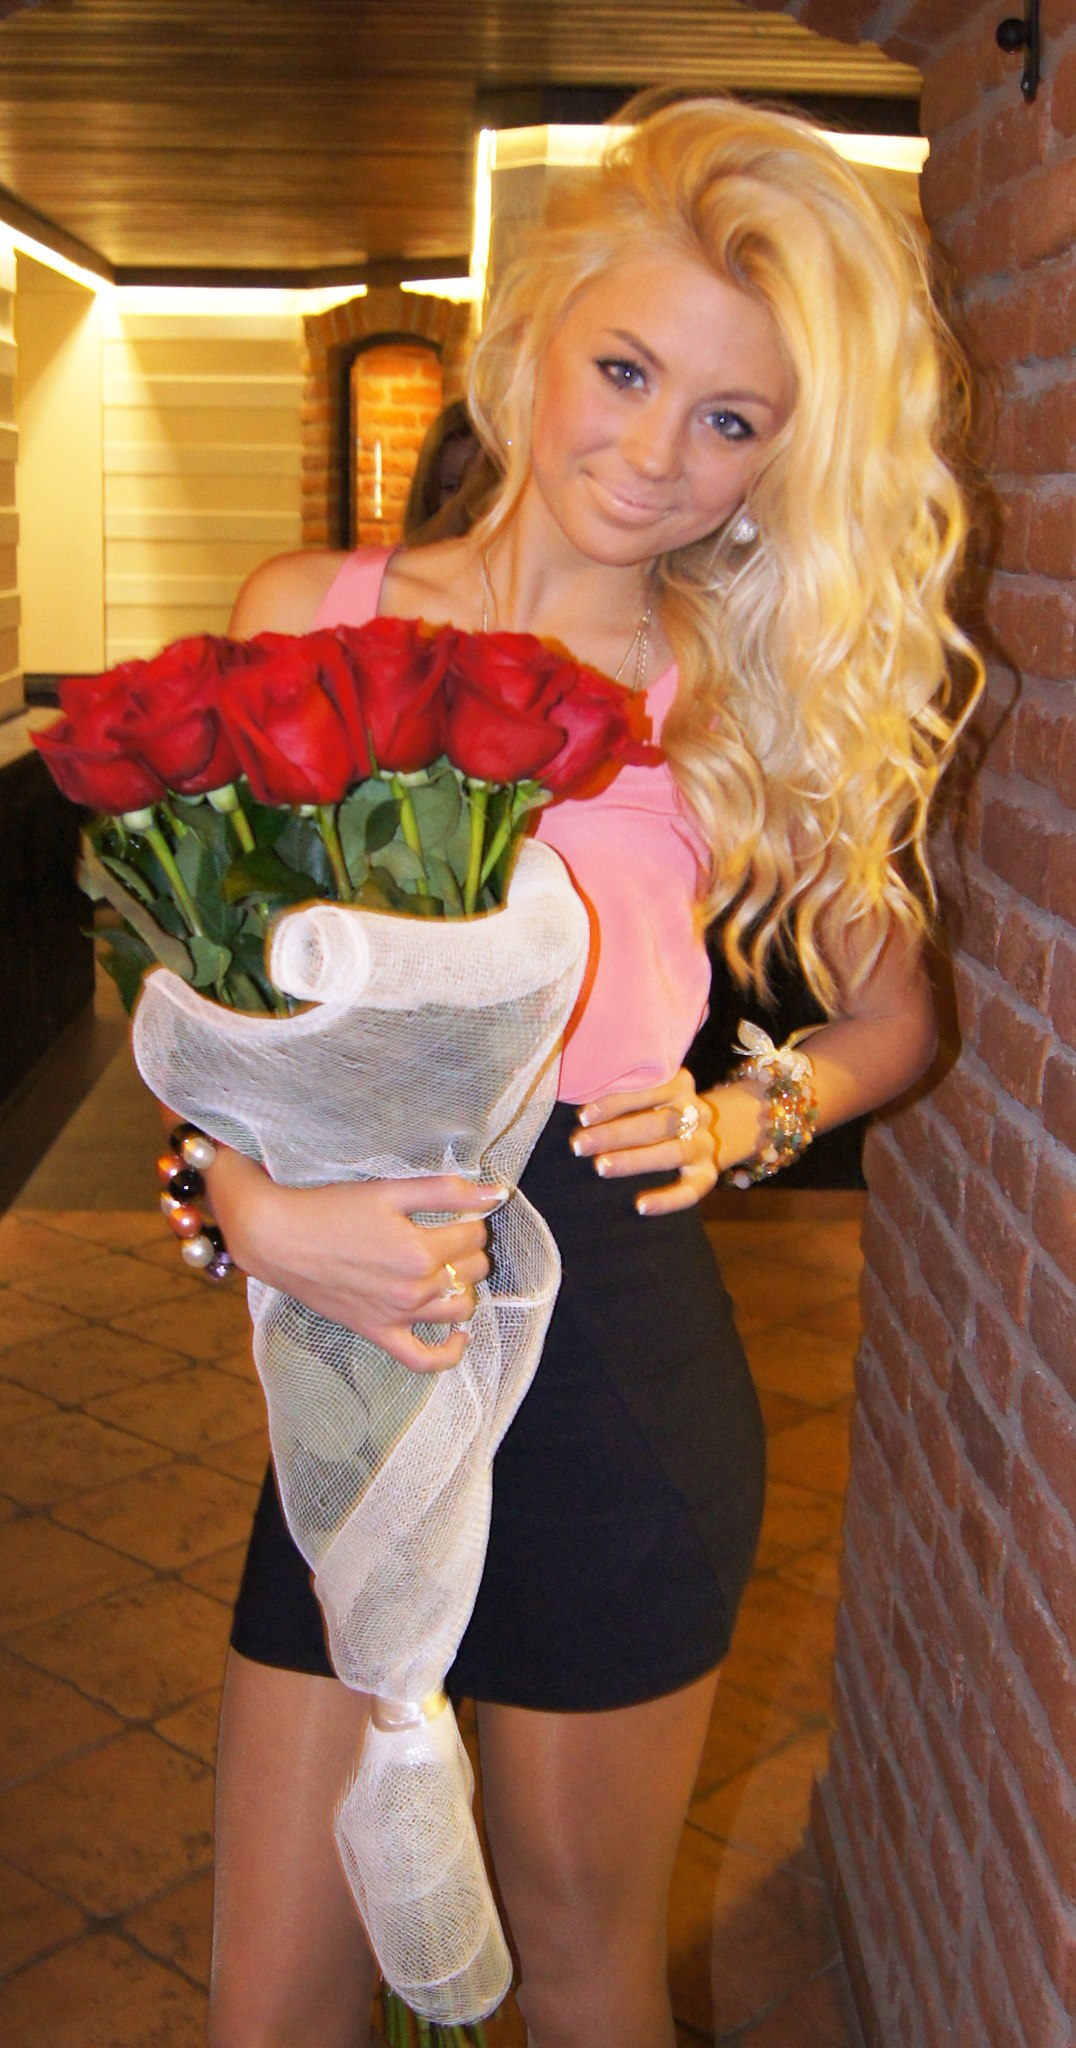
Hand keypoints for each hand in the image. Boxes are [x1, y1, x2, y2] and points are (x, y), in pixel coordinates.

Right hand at [207, 1148, 503, 1372]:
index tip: (453, 1211)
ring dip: (464, 1286)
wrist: (279, 1239)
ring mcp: (398, 1316)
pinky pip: (423, 1359)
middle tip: (446, 1232)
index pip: (474, 1236)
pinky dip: (449, 1352)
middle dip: (468, 1249)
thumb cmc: (331, 1209)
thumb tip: (496, 1194)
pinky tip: (459, 1334)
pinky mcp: (378, 1333)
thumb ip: (446, 1192)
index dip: (470, 1218)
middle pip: (473, 1270)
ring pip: (460, 1308)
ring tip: (448, 1267)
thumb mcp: (390, 1191)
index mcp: (420, 1251)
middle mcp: (414, 1289)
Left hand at [570, 1068, 717, 1215]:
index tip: (583, 1117)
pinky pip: (690, 1191)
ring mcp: (703, 1145)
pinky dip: (667, 1200)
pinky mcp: (708, 1175)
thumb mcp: (650, 1094)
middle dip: (615, 1134)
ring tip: (600, 1167)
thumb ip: (625, 1096)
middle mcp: (696, 1114)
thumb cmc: (658, 1110)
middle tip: (579, 1145)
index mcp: (680, 1086)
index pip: (649, 1090)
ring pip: (672, 1153)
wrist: (713, 1129)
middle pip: (657, 1123)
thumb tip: (582, 1114)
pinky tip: (640, 1206)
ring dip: (634, 1160)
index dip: (615, 1103)